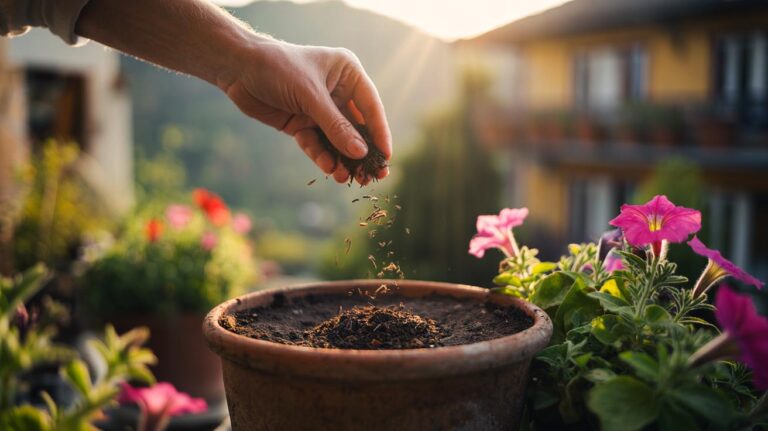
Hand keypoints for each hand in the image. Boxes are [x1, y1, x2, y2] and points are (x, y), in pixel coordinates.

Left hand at [221, 38, 391, 184]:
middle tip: (373, 177)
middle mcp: (337, 91)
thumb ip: (336, 126)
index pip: (370, 107)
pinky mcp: (302, 123)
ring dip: (342, 159)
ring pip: (337, 140)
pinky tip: (327, 169)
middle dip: (361, 152)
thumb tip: (360, 153)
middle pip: (356, 128)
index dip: (379, 133)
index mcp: (348, 73)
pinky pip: (317, 143)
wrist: (237, 69)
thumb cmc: (278, 68)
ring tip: (346, 178)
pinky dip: (321, 156)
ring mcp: (319, 109)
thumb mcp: (310, 96)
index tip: (385, 157)